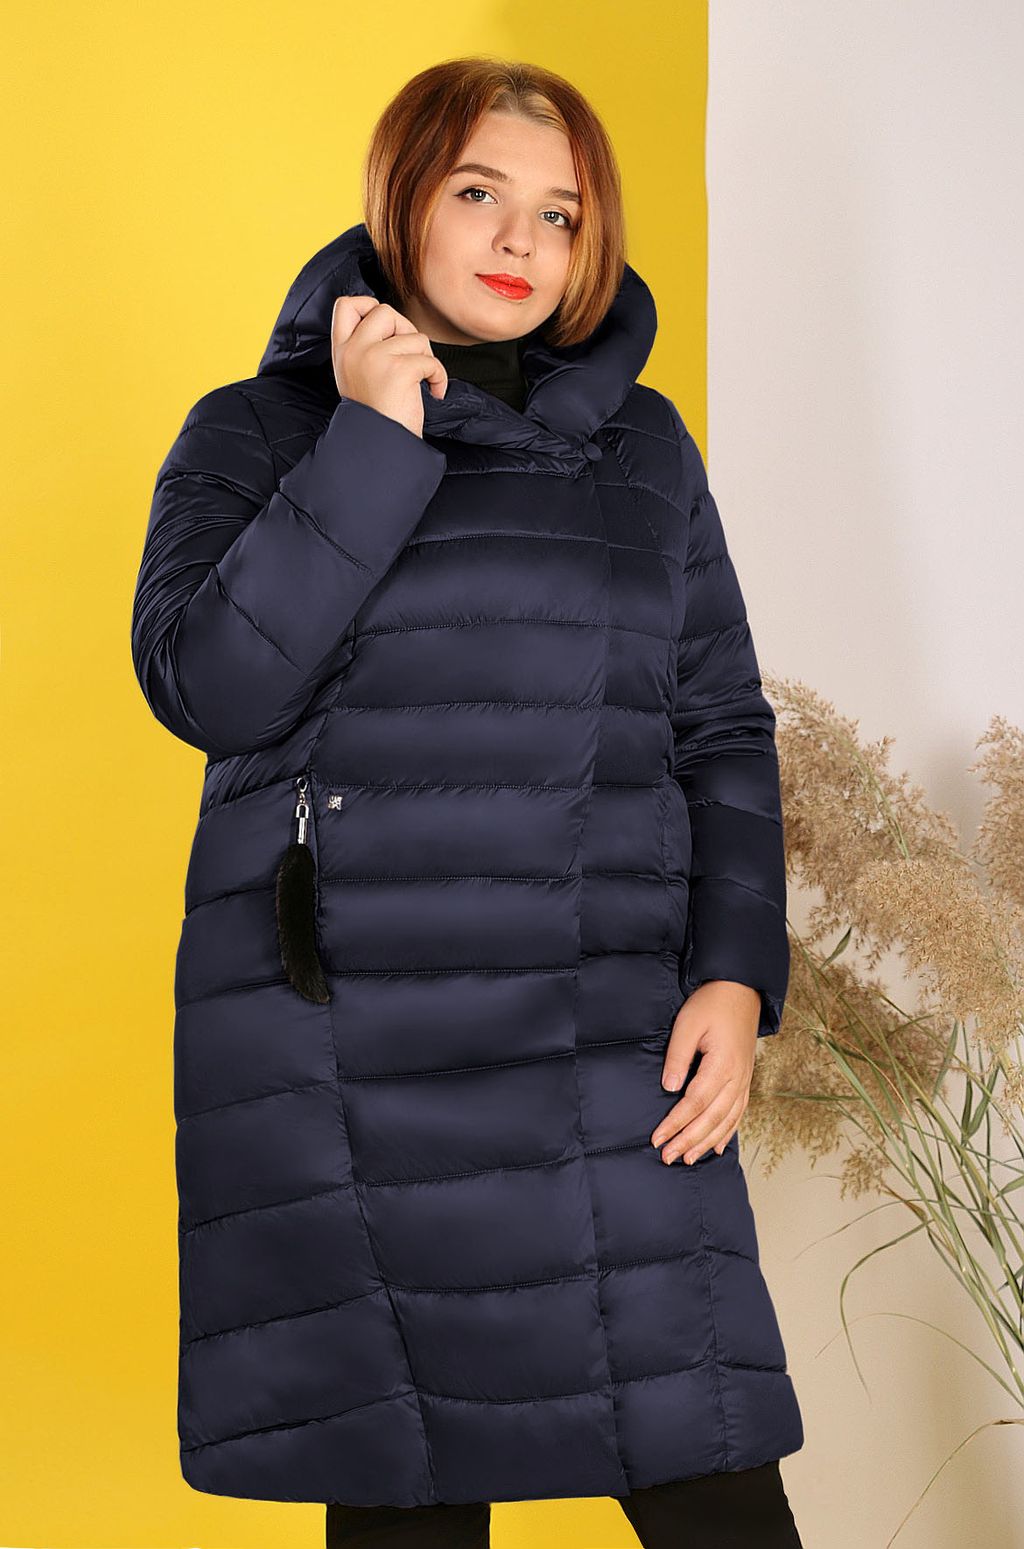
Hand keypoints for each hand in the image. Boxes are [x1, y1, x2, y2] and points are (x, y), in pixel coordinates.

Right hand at [330, 295, 447, 439]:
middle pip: (385, 310)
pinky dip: (439, 377)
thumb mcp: (357, 375)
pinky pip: (430, 360)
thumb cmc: (377, 416)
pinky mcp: (398, 370)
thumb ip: (365, 347)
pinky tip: (433, 393)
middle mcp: (353, 350)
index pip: (345, 305)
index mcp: (341, 351)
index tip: (385, 328)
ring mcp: (374, 358)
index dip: (368, 305)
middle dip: (405, 330)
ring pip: (415, 336)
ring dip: (425, 358)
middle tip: (410, 358)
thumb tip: (390, 320)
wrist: (380, 448)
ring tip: (419, 382)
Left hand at [650, 981, 760, 1163]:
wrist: (741, 990)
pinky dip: (727, 1132)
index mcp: (722, 1065)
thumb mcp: (688, 1024)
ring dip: (706, 1142)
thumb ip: (678, 1057)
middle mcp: (737, 1078)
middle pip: (711, 1118)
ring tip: (688, 1159)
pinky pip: (738, 1113)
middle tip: (668, 1157)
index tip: (657, 1138)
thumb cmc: (712, 1003)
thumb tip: (669, 1088)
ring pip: (726, 1120)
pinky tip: (717, 1147)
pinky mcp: (744, 1079)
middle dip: (688, 1141)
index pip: (694, 1103)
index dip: (675, 1123)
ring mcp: (744, 1080)